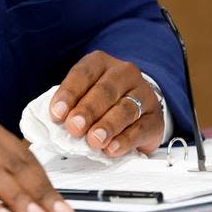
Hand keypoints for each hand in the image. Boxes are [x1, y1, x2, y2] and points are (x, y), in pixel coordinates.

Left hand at [48, 50, 162, 156]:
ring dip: (107, 126)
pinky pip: (140, 128)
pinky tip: (112, 149)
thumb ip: (70, 105)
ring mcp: (144, 94)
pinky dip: (125, 140)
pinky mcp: (155, 118)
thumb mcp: (83, 94)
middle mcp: (124, 73)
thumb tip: (56, 122)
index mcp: (101, 63)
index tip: (57, 113)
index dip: (69, 93)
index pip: (83, 74)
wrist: (137, 106)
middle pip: (105, 91)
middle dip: (87, 110)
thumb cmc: (102, 100)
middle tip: (74, 127)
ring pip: (125, 109)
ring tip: (94, 140)